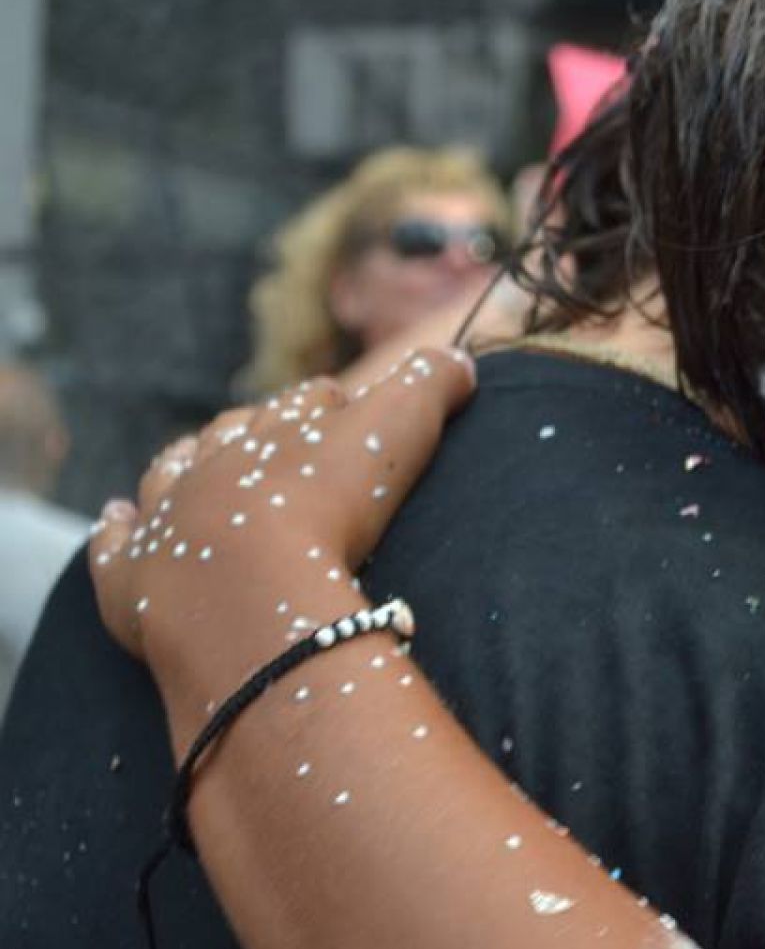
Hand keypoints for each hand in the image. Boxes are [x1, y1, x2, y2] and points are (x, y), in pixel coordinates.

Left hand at [88, 348, 474, 751]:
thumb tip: (462, 358)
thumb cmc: (329, 506)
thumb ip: (432, 384)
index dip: (330, 404)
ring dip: (183, 468)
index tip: (348, 408)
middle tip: (282, 445)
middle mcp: (214, 465)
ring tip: (194, 467)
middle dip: (257, 432)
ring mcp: (167, 522)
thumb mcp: (399, 433)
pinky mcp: (132, 583)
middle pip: (235, 434)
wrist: (249, 590)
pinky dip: (118, 532)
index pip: (306, 403)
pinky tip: (117, 520)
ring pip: (169, 478)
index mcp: (276, 429)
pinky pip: (117, 548)